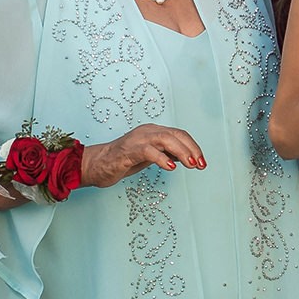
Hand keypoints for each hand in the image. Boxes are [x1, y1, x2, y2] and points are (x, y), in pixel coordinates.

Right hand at [81, 123, 205, 187]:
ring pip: (165, 139)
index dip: (193, 147)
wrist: (96, 165)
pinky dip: (162, 158)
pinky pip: (148, 151)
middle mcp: (147, 131)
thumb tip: (187, 157)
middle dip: (191, 149)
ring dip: (182, 152)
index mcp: (153, 131)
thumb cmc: (123, 161)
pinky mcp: (128, 150)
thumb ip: (166, 153)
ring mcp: (137, 139)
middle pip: (175, 135)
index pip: (179, 135)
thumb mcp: (150, 156)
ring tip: (191, 165)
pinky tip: (171, 167)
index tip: (202, 162)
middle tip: (200, 165)